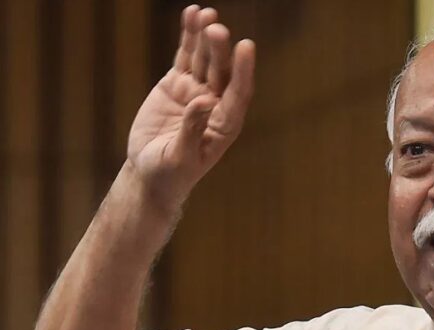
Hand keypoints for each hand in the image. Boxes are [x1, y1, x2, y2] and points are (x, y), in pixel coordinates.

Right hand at [127, 5, 254, 210]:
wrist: (150, 173)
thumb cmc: (170, 174)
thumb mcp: (180, 158)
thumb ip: (192, 130)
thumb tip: (204, 101)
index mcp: (225, 125)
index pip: (238, 94)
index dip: (243, 71)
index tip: (246, 47)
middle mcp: (216, 105)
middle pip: (221, 72)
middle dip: (220, 50)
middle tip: (217, 29)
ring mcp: (197, 91)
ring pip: (204, 59)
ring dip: (205, 37)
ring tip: (206, 14)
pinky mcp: (178, 84)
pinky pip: (185, 56)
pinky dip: (188, 37)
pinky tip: (192, 15)